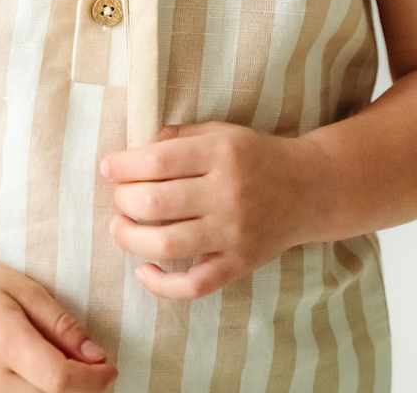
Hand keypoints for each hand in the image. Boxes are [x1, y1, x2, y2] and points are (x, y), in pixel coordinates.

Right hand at [0, 245, 117, 391]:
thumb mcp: (26, 290)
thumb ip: (62, 325)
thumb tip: (96, 357)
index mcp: (4, 341)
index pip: (60, 381)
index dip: (93, 380)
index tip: (109, 367)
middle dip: (82, 391)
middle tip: (94, 369)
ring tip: (67, 371)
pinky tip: (40, 379)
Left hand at [100, 122, 327, 299]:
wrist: (310, 188)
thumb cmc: (256, 155)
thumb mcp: (222, 132)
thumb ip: (181, 138)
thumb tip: (136, 150)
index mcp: (221, 153)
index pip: (159, 161)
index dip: (125, 165)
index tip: (107, 167)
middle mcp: (227, 193)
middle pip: (157, 202)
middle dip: (124, 199)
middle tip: (118, 196)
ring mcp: (233, 233)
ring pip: (168, 244)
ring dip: (131, 238)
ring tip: (119, 227)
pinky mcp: (239, 263)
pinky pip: (195, 284)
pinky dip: (162, 284)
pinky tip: (143, 271)